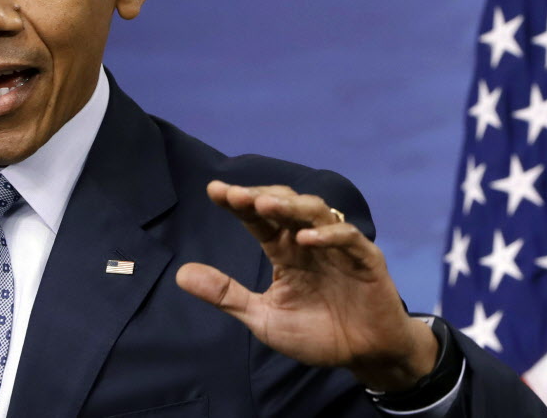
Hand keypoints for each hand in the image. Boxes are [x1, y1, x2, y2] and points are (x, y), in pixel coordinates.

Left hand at [175, 181, 437, 391]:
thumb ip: (226, 295)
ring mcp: (339, 247)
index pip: (260, 219)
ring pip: (316, 212)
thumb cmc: (318, 334)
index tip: (214, 191)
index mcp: (286, 251)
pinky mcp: (366, 260)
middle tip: (235, 194)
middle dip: (261, 196)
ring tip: (265, 203)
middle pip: (286, 205)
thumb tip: (180, 274)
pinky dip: (328, 235)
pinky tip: (306, 238)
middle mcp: (310, 242)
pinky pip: (348, 239)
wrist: (364, 356)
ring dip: (291, 206)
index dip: (239, 204)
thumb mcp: (264, 318)